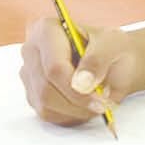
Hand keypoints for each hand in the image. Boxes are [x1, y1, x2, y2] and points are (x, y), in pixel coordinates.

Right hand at [19, 16, 140, 125]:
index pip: (54, 67)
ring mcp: (30, 74)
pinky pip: (48, 114)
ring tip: (98, 98)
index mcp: (46, 30)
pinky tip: (86, 103)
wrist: (114, 61)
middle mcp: (31, 51)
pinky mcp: (33, 95)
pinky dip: (72, 115)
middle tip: (104, 103)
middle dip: (79, 102)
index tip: (99, 98)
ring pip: (46, 105)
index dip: (75, 88)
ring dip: (77, 110)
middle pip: (46, 89)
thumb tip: (81, 84)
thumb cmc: (112, 48)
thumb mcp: (113, 44)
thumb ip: (98, 59)